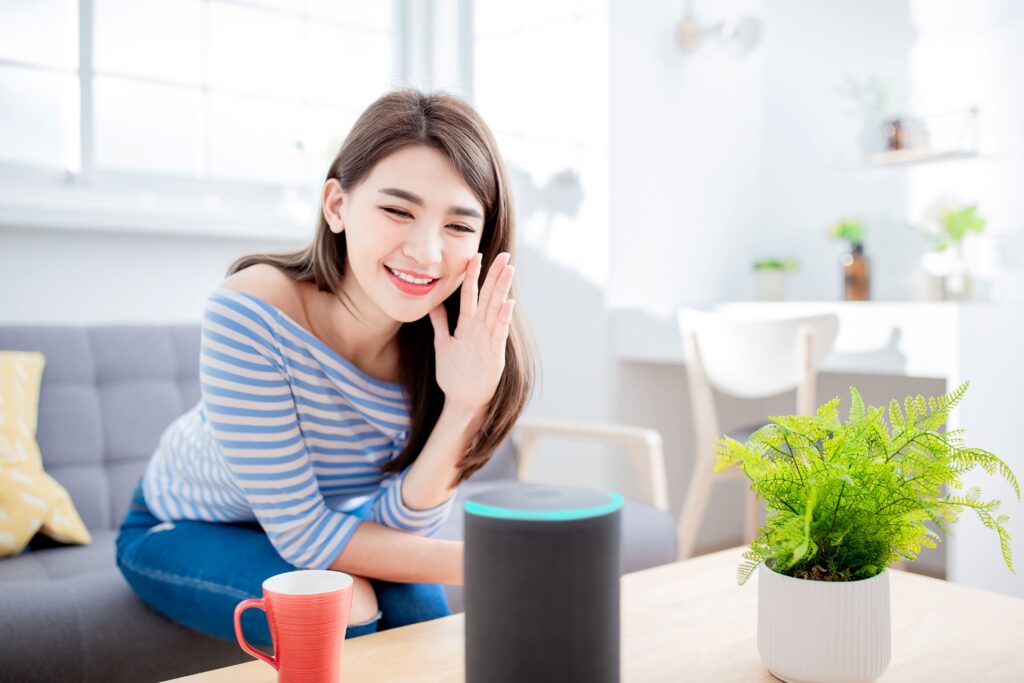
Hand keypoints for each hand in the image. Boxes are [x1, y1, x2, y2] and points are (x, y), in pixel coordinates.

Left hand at [428, 252, 514, 413]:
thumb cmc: (454, 373)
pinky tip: (509, 303)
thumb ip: (440, 323)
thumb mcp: (443, 344)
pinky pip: (499, 333)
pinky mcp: (494, 353)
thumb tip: (432, 303)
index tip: (475, 255)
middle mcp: (480, 329)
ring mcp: (488, 339)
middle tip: (504, 255)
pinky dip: (503, 318)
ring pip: (496, 309)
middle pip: (488, 297)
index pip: (471, 294)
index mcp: (468, 325)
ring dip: (502, 289)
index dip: (472, 275)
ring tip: (509, 270)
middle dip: (495, 275)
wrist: (462, 399)